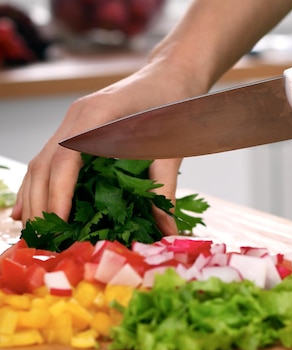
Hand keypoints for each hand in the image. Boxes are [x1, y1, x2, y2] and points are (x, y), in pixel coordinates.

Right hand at [11, 65, 186, 234]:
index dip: (58, 192)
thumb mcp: (173, 147)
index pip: (66, 158)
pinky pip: (47, 160)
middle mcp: (77, 117)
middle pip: (44, 163)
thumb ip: (166, 190)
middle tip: (43, 240)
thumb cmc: (174, 105)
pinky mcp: (74, 131)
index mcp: (97, 116)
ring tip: (32, 232)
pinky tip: (25, 211)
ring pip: (40, 163)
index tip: (57, 222)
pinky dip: (37, 187)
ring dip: (33, 198)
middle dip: (40, 203)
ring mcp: (71, 123)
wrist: (170, 75)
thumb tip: (168, 235)